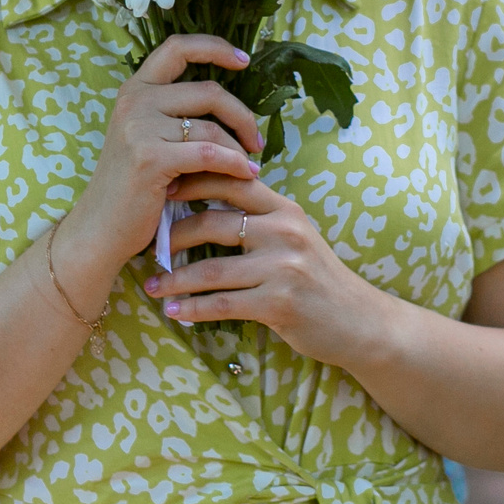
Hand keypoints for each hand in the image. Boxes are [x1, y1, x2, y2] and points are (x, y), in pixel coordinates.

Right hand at [62, 36, 263, 278]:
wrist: (100, 228)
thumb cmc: (131, 186)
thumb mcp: (144, 136)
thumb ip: (173, 112)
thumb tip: (228, 101)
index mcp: (134, 89)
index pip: (177, 47)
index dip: (214, 47)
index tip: (243, 59)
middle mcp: (135, 101)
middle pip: (208, 91)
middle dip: (242, 115)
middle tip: (256, 139)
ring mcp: (140, 128)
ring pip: (212, 127)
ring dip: (239, 149)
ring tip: (250, 166)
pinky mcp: (151, 158)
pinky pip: (210, 153)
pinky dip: (234, 165)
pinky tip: (246, 175)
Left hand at [139, 170, 398, 366]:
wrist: (358, 321)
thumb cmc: (317, 277)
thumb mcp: (293, 236)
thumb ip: (257, 217)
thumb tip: (202, 201)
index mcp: (283, 208)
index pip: (230, 182)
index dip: (191, 182)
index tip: (158, 189)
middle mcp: (284, 231)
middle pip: (214, 222)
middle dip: (173, 233)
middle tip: (145, 242)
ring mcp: (283, 267)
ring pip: (213, 269)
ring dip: (175, 279)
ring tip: (151, 285)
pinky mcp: (279, 303)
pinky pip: (224, 304)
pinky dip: (193, 308)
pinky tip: (173, 311)